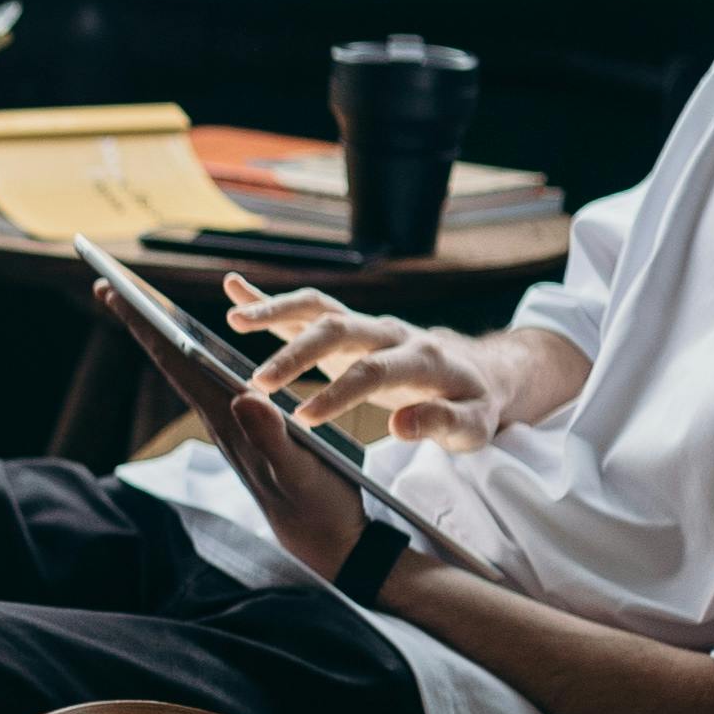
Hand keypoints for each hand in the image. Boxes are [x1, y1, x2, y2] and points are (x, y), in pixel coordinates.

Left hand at [97, 280, 371, 582]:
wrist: (330, 543)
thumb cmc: (318, 506)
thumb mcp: (299, 471)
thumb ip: (270, 437)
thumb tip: (241, 397)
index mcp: (229, 421)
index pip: (178, 364)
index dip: (147, 326)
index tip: (113, 292)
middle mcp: (222, 421)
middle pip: (173, 363)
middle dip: (142, 324)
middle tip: (108, 286)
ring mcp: (233, 427)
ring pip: (188, 373)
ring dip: (164, 339)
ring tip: (142, 309)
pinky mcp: (249, 434)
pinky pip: (211, 385)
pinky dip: (195, 359)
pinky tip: (194, 351)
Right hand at [221, 275, 515, 449]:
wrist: (478, 370)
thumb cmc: (474, 403)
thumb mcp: (474, 425)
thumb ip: (441, 423)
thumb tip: (399, 424)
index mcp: (423, 358)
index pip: (375, 370)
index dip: (339, 393)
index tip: (305, 419)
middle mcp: (391, 332)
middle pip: (339, 329)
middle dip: (296, 353)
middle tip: (259, 383)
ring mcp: (367, 325)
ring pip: (318, 308)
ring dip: (276, 311)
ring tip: (234, 319)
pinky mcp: (349, 327)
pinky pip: (308, 307)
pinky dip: (271, 297)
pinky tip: (235, 289)